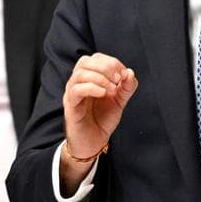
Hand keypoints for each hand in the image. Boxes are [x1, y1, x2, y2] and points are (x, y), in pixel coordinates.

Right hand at [59, 53, 137, 193]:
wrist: (93, 143)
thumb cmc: (102, 120)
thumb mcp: (119, 101)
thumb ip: (126, 87)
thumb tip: (130, 72)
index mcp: (89, 79)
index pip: (96, 58)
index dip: (111, 62)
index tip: (124, 75)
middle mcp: (78, 83)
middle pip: (85, 61)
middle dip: (105, 66)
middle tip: (118, 79)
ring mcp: (72, 94)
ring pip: (80, 73)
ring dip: (100, 77)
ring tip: (112, 89)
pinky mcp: (70, 106)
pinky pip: (76, 90)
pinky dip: (92, 87)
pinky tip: (103, 94)